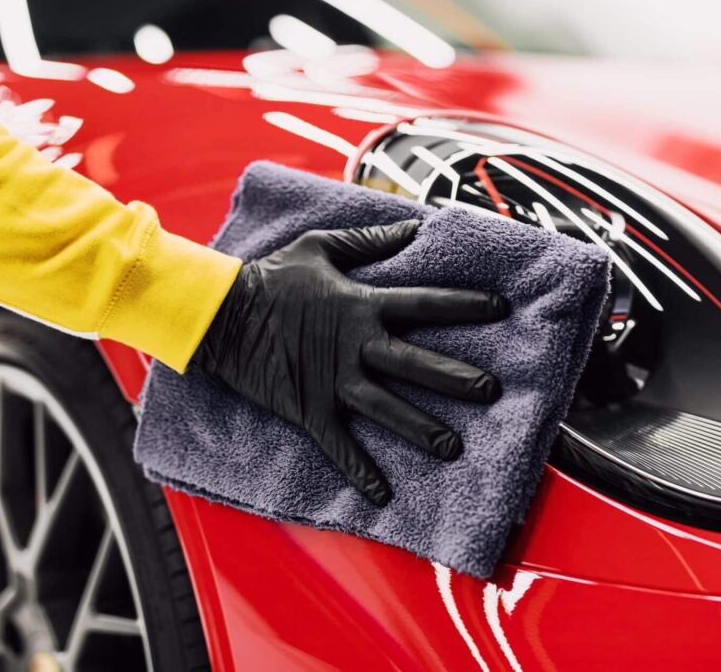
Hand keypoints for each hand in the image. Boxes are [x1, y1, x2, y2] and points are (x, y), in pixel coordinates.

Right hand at [193, 220, 507, 505]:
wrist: (219, 314)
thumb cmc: (270, 276)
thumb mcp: (319, 246)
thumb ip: (369, 241)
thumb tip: (412, 226)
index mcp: (362, 305)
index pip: (425, 303)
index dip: (465, 304)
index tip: (501, 308)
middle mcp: (356, 346)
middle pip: (417, 363)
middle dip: (456, 378)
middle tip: (492, 391)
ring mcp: (333, 381)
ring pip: (387, 408)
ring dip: (420, 429)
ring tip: (453, 448)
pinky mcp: (309, 409)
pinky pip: (338, 444)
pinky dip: (359, 470)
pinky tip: (382, 494)